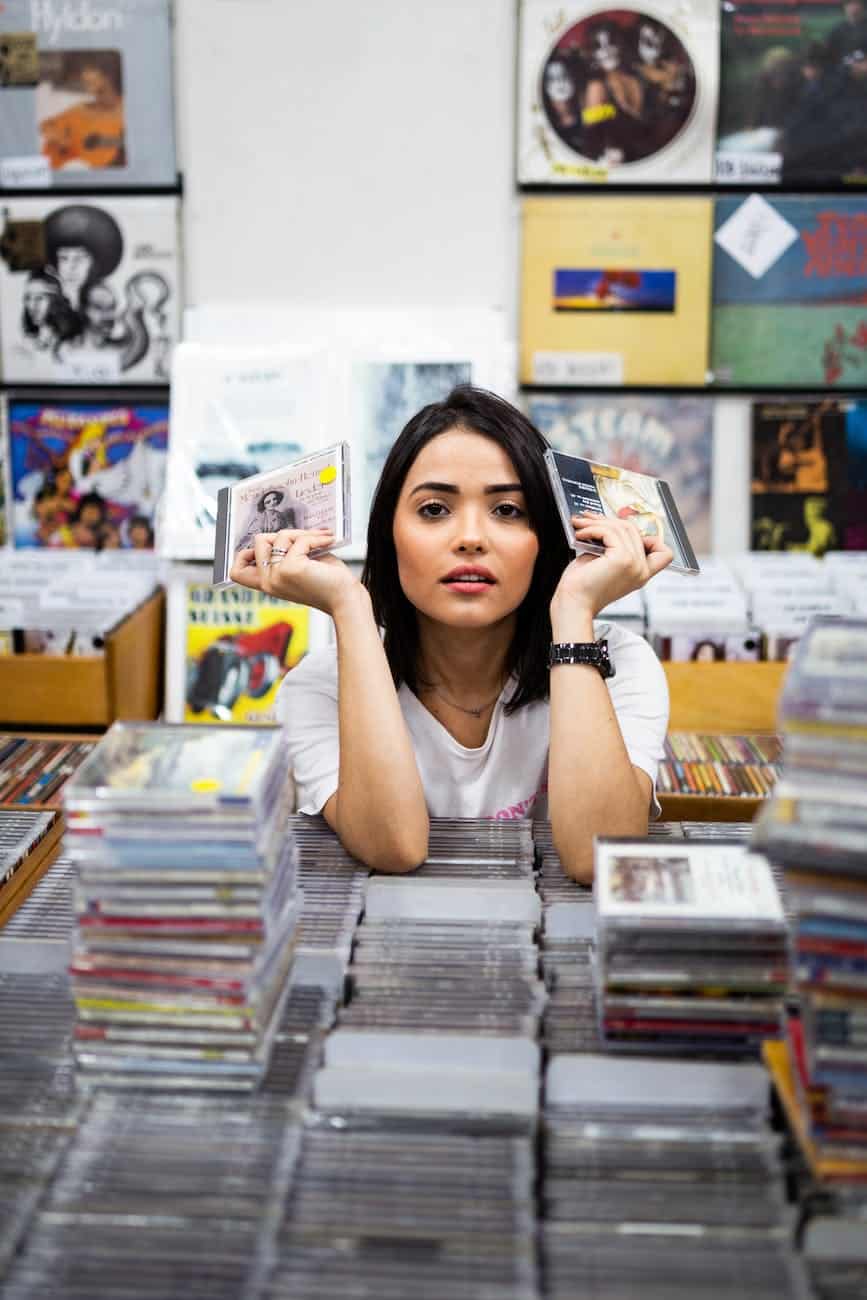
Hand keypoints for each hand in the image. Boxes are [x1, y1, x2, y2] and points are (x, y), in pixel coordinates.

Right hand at [229, 528, 360, 616]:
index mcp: (268, 584)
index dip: (244, 553)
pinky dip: (316, 537)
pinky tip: (328, 541)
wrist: (346, 599)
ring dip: (304, 534)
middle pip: (258, 541)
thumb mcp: (300, 567)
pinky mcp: (290, 569)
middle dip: (284, 533)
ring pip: (279, 537)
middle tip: (306, 538)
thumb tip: (279, 532)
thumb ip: (284, 554)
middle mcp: (268, 582)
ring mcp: (277, 576)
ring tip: (322, 539)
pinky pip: (299, 540)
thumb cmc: (327, 583)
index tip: (270, 544)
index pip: (236, 572)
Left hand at [551, 513, 672, 619]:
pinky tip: (581, 533)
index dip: (648, 537)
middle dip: (608, 521)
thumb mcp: (604, 563)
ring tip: (581, 525)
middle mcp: (642, 570)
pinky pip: (609, 532)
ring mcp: (635, 564)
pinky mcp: (623, 559)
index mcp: (641, 574)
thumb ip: (615, 547)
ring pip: (621, 528)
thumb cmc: (582, 587)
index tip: (622, 532)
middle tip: (589, 519)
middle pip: (634, 530)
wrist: (573, 603)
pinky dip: (592, 528)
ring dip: (596, 522)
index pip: (664, 552)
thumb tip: (611, 523)